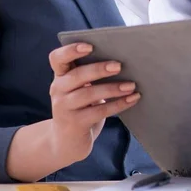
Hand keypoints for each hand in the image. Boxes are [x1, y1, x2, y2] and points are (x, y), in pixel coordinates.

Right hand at [48, 42, 140, 165]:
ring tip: (132, 85)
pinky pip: (99, 112)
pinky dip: (118, 104)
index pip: (57, 58)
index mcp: (60, 76)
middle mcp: (58, 90)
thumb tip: (122, 62)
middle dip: (99, 69)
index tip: (90, 46)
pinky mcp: (74, 124)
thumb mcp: (80, 90)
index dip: (71, 50)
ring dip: (113, 88)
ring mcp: (63, 108)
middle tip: (119, 66)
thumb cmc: (80, 108)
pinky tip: (133, 99)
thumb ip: (90, 76)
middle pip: (77, 75)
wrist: (67, 143)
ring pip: (89, 94)